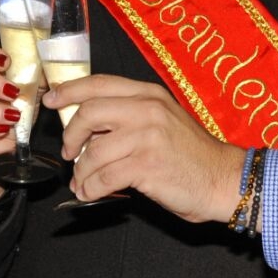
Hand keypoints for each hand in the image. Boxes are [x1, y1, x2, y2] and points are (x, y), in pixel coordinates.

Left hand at [43, 75, 245, 223]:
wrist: (225, 179)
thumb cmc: (193, 155)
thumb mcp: (164, 120)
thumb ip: (131, 116)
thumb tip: (87, 127)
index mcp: (149, 94)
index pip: (99, 84)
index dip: (69, 90)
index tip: (51, 99)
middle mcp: (147, 109)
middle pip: (89, 113)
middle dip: (71, 135)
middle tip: (69, 152)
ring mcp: (147, 136)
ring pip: (92, 151)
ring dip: (81, 171)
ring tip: (82, 182)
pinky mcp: (146, 165)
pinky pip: (103, 177)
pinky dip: (90, 188)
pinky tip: (90, 193)